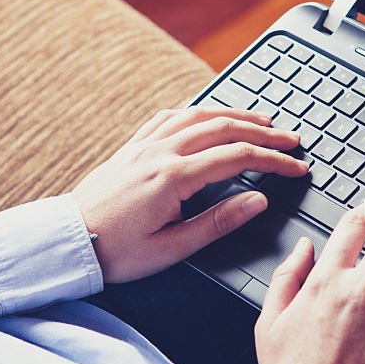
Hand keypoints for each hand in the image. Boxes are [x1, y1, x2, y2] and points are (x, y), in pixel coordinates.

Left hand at [71, 107, 307, 282]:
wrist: (67, 243)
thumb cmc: (116, 252)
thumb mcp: (172, 247)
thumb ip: (219, 222)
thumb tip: (257, 200)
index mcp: (173, 177)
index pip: (237, 157)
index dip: (273, 160)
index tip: (296, 166)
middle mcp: (160, 152)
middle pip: (223, 128)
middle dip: (263, 131)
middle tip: (290, 138)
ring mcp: (144, 145)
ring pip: (198, 115)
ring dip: (234, 114)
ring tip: (261, 119)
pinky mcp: (131, 147)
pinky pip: (169, 116)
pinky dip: (196, 111)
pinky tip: (207, 115)